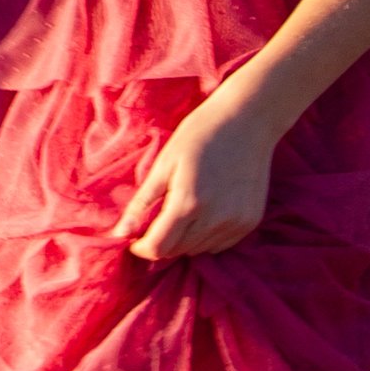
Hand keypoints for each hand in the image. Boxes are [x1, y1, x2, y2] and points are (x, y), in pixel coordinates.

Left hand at [114, 84, 273, 262]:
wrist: (247, 119)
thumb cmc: (200, 134)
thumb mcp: (164, 163)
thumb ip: (142, 203)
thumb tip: (120, 233)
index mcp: (188, 203)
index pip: (158, 248)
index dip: (142, 248)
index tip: (135, 239)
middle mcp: (214, 220)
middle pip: (178, 251)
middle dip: (162, 241)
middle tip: (158, 218)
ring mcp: (236, 223)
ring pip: (198, 250)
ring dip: (184, 239)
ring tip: (183, 209)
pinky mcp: (250, 221)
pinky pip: (220, 244)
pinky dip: (206, 236)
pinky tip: (205, 211)